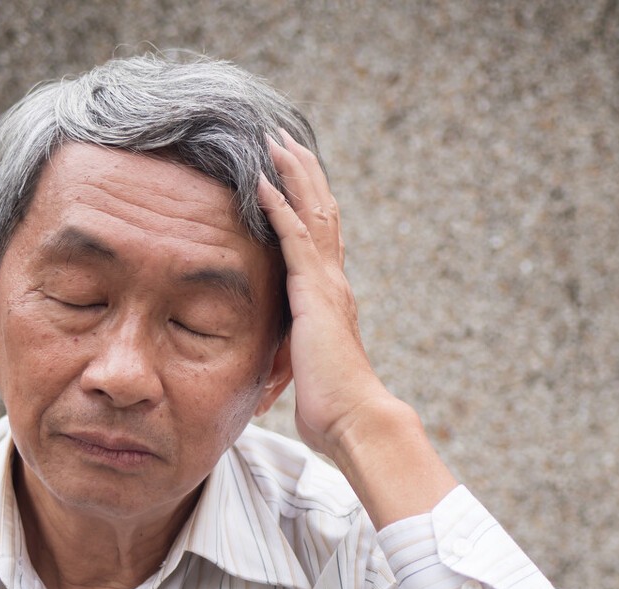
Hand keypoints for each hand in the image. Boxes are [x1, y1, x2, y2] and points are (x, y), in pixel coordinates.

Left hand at [256, 130, 390, 460]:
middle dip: (303, 173)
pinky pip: (295, 240)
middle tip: (284, 137)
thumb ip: (291, 353)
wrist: (355, 420)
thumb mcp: (305, 369)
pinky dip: (279, 209)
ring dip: (293, 175)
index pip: (321, 235)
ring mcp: (327, 286)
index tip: (291, 171)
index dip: (307, 200)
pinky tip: (262, 183)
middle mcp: (334, 282)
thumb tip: (270, 365)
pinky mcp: (315, 295)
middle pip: (322, 211)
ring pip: (313, 214)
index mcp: (331, 297)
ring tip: (275, 142)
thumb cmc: (333, 408)